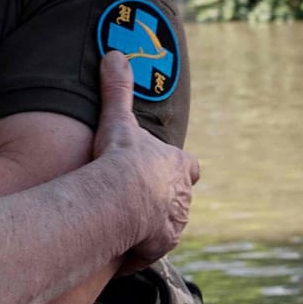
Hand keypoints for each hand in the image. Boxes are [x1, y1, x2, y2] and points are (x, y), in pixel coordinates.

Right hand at [89, 51, 195, 268]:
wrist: (119, 199)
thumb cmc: (121, 158)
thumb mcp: (118, 120)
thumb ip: (117, 89)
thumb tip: (114, 53)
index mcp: (178, 166)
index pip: (188, 167)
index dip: (177, 168)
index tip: (162, 170)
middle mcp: (183, 196)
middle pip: (179, 199)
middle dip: (162, 200)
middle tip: (136, 200)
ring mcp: (174, 223)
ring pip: (167, 225)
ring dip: (150, 226)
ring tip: (125, 226)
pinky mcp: (160, 245)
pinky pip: (149, 250)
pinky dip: (136, 250)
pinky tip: (117, 247)